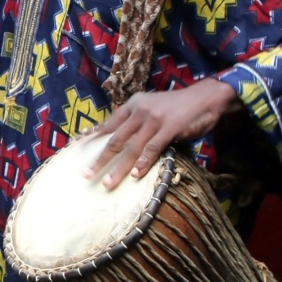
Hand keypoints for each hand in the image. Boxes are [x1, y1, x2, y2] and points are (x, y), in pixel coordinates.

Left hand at [85, 78, 241, 188]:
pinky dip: (143, 163)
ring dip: (118, 168)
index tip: (75, 149)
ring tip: (107, 183)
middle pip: (115, 139)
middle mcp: (140, 111)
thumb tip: (121, 141)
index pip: (107, 125)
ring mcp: (154, 119)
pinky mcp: (170, 128)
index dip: (91, 138)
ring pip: (131, 147)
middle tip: (86, 174)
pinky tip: (135, 175)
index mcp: (133, 105)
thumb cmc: (179, 107)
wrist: (207, 97)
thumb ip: (137, 121)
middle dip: (99, 159)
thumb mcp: (152, 107)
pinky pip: (153, 148)